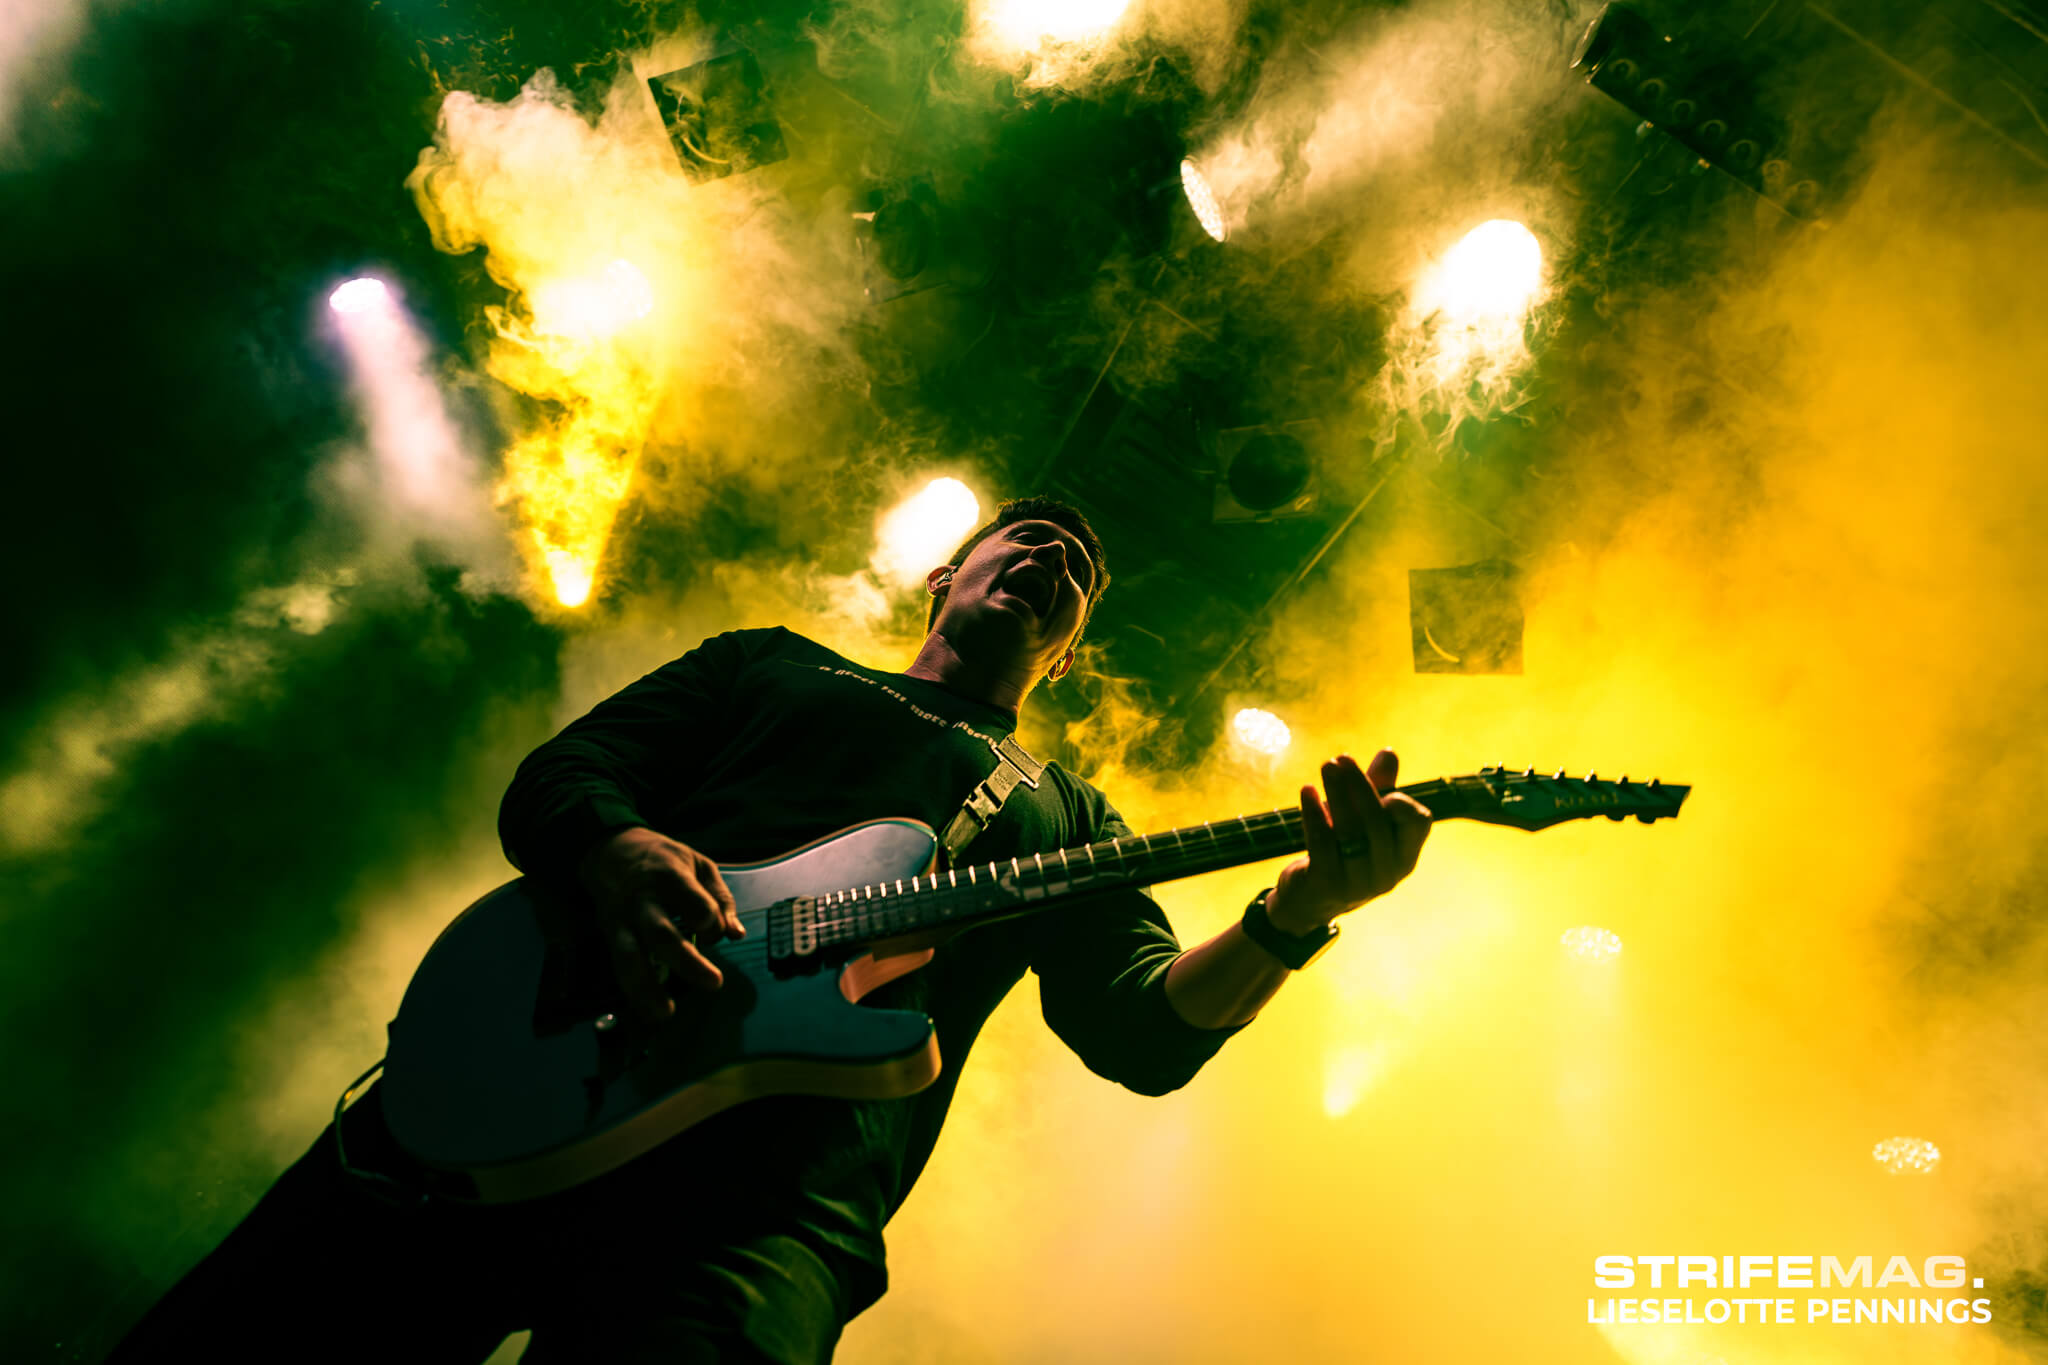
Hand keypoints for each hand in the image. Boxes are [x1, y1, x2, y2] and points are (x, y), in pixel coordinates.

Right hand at [579, 826, 743, 1019]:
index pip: (696, 905)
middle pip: (662, 934)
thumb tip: (736, 935)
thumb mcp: (699, 865)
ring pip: (630, 956)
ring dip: (646, 988)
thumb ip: (720, 899)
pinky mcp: (610, 935)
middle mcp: (643, 900)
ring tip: (665, 1013)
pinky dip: (632, 990)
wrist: (610, 850)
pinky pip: (619, 965)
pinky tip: (647, 1010)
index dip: (712, 921)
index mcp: (670, 877)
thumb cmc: (663, 860)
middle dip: (688, 962)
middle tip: (715, 983)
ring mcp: (622, 919)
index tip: (715, 929)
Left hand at [1266, 750, 1431, 933]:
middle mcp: (1388, 872)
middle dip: (1359, 785)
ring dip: (1337, 793)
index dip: (1400, 799)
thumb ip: (1379, 789)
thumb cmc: (1344, 852)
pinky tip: (1307, 791)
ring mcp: (1358, 882)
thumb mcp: (1363, 821)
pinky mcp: (1327, 884)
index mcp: (1405, 856)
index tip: (1376, 779)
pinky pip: (1322, 843)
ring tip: (1326, 766)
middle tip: (1341, 758)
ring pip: (1350, 830)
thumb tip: (1389, 752)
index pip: (1418, 822)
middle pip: (1378, 820)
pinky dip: (1314, 814)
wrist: (1310, 902)